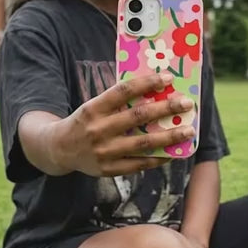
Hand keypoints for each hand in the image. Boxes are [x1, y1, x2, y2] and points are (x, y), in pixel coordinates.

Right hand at [52, 72, 195, 176]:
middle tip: (187, 103)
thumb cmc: (85, 122)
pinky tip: (173, 152)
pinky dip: (158, 158)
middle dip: (166, 109)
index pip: (123, 91)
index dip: (146, 83)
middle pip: (138, 117)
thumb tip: (154, 90)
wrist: (59, 149)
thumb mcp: (93, 106)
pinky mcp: (108, 169)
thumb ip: (118, 101)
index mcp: (93, 108)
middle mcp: (98, 129)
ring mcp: (104, 151)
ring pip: (143, 143)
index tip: (168, 78)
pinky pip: (139, 164)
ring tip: (188, 131)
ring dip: (169, 137)